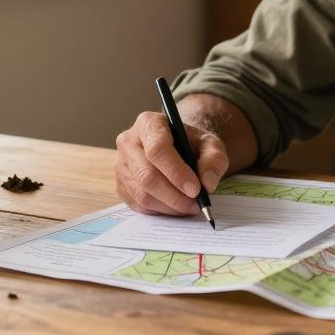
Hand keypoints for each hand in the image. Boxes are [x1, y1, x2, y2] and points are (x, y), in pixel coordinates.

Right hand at [114, 111, 229, 215]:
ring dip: (169, 206)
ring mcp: (121, 165)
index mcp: (149, 123)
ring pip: (142, 194)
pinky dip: (160, 211)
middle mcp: (128, 142)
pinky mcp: (120, 185)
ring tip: (190, 206)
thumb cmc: (191, 144)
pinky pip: (138, 205)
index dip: (176, 172)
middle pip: (146, 175)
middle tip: (195, 204)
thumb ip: (214, 159)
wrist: (177, 148)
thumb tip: (207, 183)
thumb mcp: (210, 144)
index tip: (195, 189)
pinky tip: (175, 206)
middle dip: (174, 195)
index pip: (157, 149)